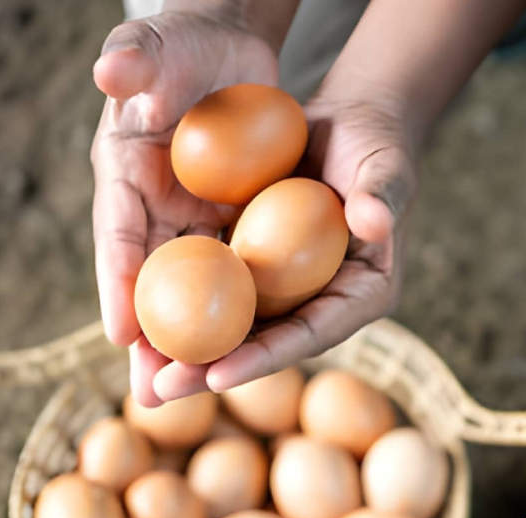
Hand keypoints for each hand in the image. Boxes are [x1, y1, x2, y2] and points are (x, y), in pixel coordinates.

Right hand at [91, 8, 278, 406]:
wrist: (223, 45)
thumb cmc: (184, 40)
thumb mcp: (158, 42)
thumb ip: (134, 56)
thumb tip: (112, 72)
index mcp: (122, 173)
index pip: (117, 232)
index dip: (118, 280)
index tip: (121, 330)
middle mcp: (149, 207)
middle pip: (148, 283)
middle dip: (146, 342)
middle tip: (150, 395)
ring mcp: (187, 219)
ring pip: (187, 294)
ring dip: (186, 344)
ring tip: (182, 398)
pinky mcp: (224, 223)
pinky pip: (228, 276)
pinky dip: (231, 315)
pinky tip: (242, 356)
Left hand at [150, 92, 417, 401]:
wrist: (350, 121)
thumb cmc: (376, 141)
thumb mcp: (383, 166)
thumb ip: (381, 195)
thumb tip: (376, 222)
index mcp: (364, 294)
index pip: (312, 334)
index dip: (266, 358)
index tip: (218, 375)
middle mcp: (326, 302)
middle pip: (267, 345)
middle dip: (212, 371)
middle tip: (162, 389)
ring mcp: (291, 289)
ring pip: (238, 326)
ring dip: (190, 349)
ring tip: (142, 371)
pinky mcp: (261, 267)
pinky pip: (220, 289)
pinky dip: (185, 303)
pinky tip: (141, 318)